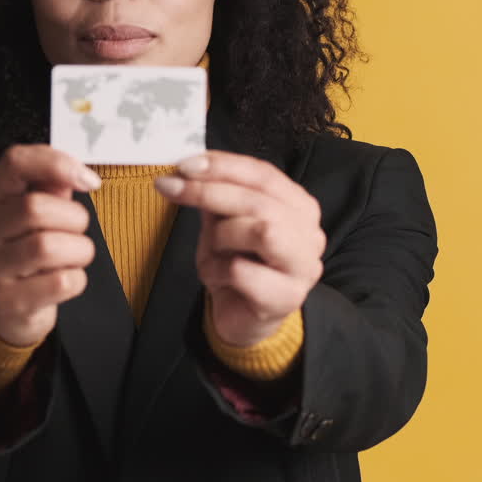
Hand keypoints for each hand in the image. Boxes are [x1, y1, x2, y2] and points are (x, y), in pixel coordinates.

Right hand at [0, 144, 102, 346]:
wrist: (8, 311)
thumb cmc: (27, 253)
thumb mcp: (35, 214)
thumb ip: (52, 187)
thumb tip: (78, 174)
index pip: (15, 162)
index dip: (56, 163)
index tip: (88, 180)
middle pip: (35, 208)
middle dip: (74, 218)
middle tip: (77, 231)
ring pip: (48, 247)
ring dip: (78, 250)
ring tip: (74, 255)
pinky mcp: (6, 302)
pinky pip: (59, 282)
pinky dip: (76, 279)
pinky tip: (65, 280)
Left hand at [154, 150, 325, 346]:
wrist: (241, 317)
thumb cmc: (236, 265)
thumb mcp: (221, 223)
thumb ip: (215, 195)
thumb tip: (189, 168)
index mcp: (298, 206)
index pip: (264, 174)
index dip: (224, 166)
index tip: (184, 164)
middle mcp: (309, 233)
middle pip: (260, 201)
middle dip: (210, 192)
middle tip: (171, 188)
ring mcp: (303, 267)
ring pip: (261, 231)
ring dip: (221, 236)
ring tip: (213, 250)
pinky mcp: (287, 297)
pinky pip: (242, 271)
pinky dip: (217, 270)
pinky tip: (219, 278)